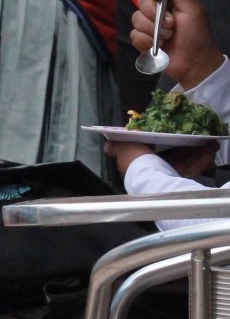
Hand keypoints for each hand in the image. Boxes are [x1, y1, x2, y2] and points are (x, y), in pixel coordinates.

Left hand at [104, 136, 219, 182]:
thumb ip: (118, 146)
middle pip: (173, 158)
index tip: (176, 133)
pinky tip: (211, 153)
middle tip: (200, 137)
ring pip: (185, 164)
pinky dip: (201, 161)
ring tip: (211, 143)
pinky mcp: (180, 185)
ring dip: (198, 153)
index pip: (152, 153)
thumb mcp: (124, 149)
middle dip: (186, 148)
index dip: (164, 143)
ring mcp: (168, 180)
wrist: (153, 182)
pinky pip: (192, 171)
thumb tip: (106, 145)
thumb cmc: (137, 162)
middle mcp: (153, 174)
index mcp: (139, 165)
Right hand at [130, 0, 222, 88]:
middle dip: (155, 14)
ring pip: (136, 18)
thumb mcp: (193, 11)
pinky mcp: (142, 40)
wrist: (194, 63)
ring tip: (168, 38)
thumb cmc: (197, 35)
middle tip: (171, 25)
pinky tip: (157, 46)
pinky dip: (146, 41)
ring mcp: (147, 25)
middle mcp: (156, 9)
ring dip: (153, 30)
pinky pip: (134, 35)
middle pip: (141, 1)